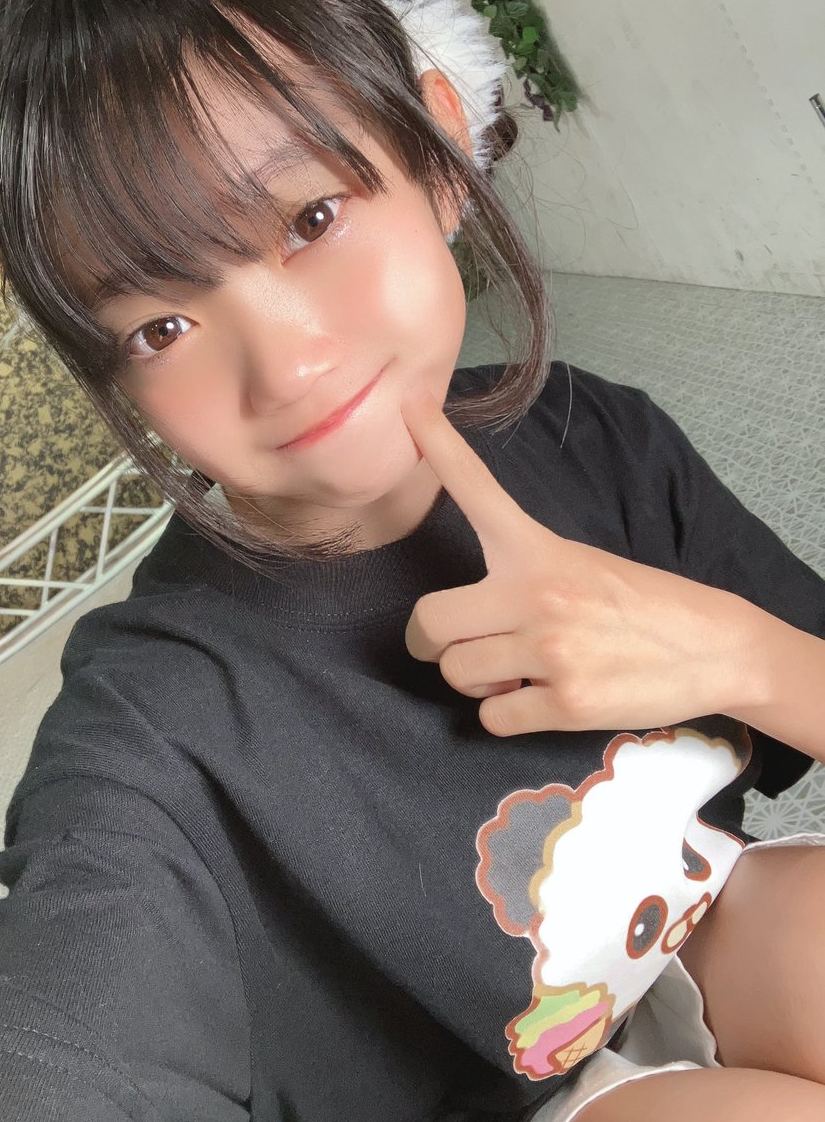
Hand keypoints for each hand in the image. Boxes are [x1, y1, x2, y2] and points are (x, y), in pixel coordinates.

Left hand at [400, 383, 759, 736]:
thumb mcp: (579, 564)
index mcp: (539, 549)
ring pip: (457, 673)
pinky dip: (505, 713)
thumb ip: (518, 579)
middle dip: (430, 640)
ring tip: (512, 672)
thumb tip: (469, 627)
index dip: (437, 444)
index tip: (409, 404)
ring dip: (474, 680)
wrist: (713, 648)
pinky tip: (536, 697)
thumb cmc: (640, 604)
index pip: (476, 488)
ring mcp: (551, 650)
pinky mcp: (567, 702)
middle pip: (429, 620)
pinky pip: (493, 718)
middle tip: (452, 643)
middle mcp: (537, 594)